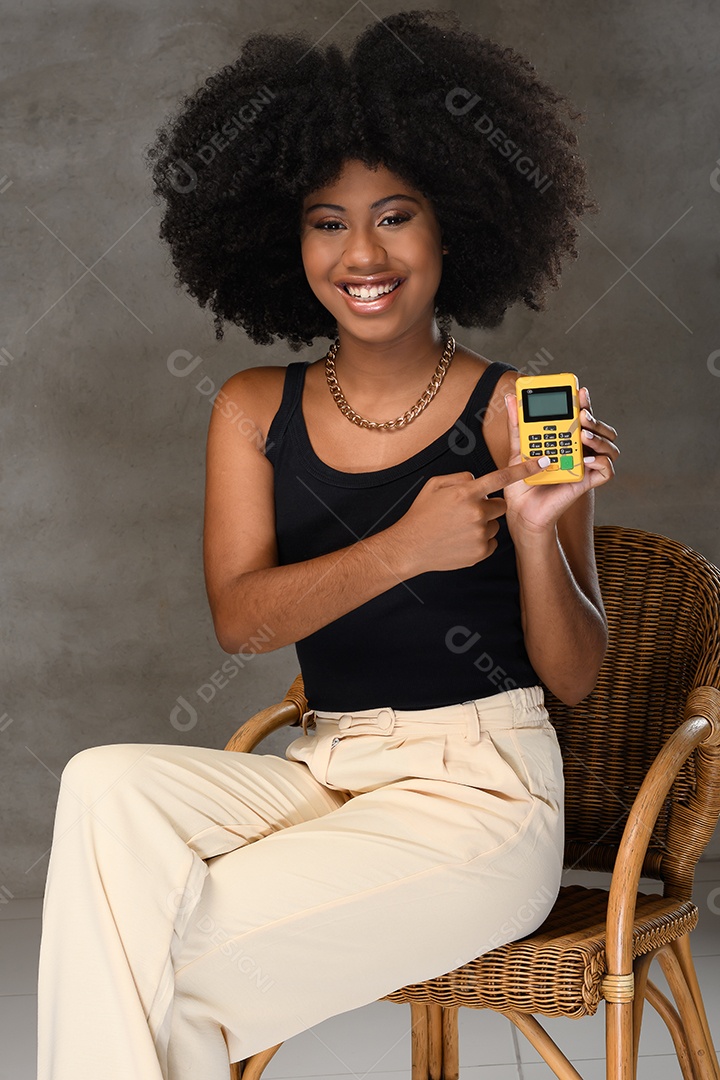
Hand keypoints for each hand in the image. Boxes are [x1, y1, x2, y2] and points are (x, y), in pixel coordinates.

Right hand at [387, 457, 550, 574]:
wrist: (410, 547)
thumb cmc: (421, 515)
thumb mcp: (434, 485)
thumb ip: (460, 478)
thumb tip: (476, 480)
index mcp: (466, 493)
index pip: (503, 477)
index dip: (526, 469)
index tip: (543, 462)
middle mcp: (476, 512)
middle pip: (500, 505)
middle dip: (489, 506)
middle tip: (468, 511)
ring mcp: (480, 534)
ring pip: (494, 524)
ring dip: (483, 524)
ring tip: (459, 528)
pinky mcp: (481, 552)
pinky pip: (491, 541)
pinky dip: (480, 540)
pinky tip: (461, 540)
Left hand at [502, 386, 619, 537]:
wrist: (521, 510)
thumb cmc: (522, 482)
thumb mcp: (517, 449)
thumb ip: (517, 425)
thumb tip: (510, 399)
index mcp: (566, 440)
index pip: (581, 417)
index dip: (584, 403)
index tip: (579, 391)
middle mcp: (579, 451)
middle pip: (600, 429)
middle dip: (594, 418)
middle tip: (581, 415)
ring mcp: (585, 466)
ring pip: (609, 448)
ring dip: (600, 437)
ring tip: (583, 434)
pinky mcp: (587, 483)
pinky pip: (606, 471)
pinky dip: (601, 462)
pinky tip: (585, 458)